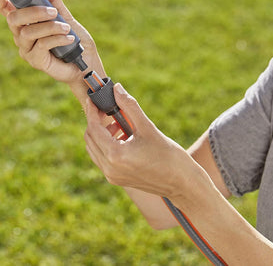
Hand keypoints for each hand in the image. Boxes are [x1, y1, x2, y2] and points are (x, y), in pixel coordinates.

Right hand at [0, 0, 104, 86]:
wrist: (86, 63)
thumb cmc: (74, 39)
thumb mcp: (65, 15)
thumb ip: (52, 0)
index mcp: (26, 21)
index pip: (5, 9)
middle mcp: (21, 34)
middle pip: (13, 19)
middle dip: (32, 11)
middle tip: (53, 11)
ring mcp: (26, 49)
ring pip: (28, 32)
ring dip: (50, 27)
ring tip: (66, 27)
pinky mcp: (35, 60)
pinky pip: (41, 44)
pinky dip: (57, 38)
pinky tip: (69, 38)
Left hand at [84, 83, 196, 200]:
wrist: (183, 184)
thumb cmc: (169, 156)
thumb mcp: (147, 127)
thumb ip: (129, 106)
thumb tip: (117, 88)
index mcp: (115, 155)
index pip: (94, 128)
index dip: (92, 111)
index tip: (93, 99)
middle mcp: (109, 168)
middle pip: (90, 139)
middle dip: (95, 121)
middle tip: (106, 109)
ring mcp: (112, 176)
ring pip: (94, 149)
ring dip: (100, 133)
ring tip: (118, 123)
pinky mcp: (117, 179)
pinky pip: (102, 158)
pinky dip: (106, 144)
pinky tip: (122, 136)